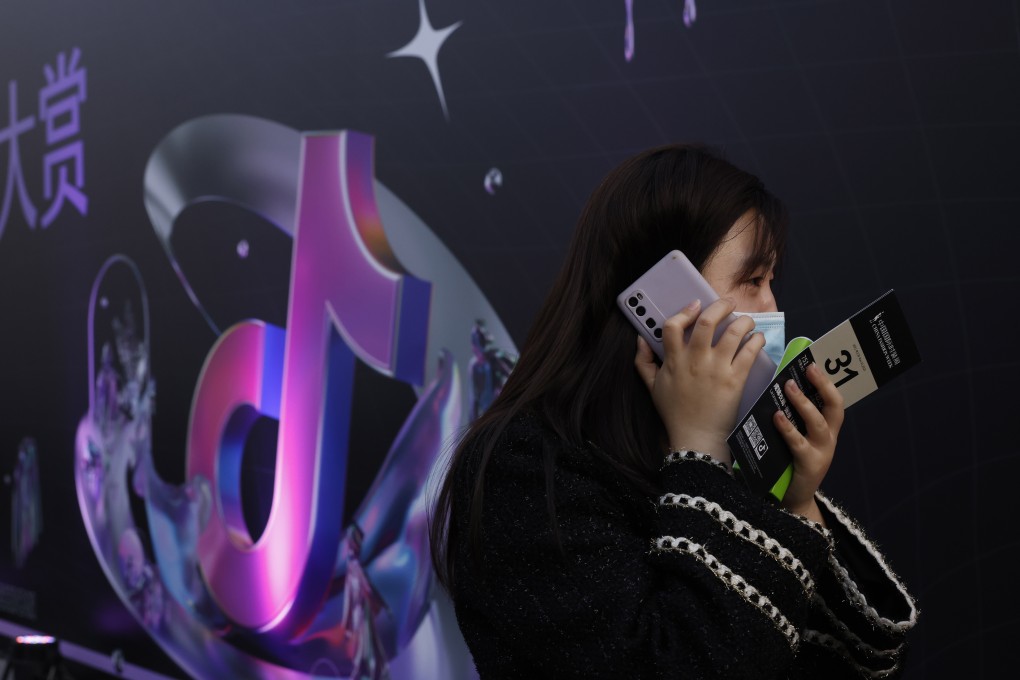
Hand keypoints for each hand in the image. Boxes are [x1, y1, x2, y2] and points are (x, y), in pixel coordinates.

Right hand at [634, 298, 765, 463]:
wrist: (696, 437)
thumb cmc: (675, 413)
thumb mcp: (652, 387)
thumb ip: (643, 362)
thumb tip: (640, 339)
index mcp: (674, 361)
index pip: (673, 326)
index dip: (685, 311)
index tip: (695, 304)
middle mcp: (695, 361)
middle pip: (708, 322)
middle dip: (721, 306)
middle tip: (728, 303)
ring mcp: (717, 369)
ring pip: (734, 332)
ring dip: (744, 321)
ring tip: (746, 321)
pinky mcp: (735, 380)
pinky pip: (749, 352)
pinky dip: (756, 340)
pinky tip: (757, 339)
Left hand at [774, 362, 844, 523]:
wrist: (793, 498)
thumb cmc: (790, 460)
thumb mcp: (796, 435)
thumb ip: (792, 416)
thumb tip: (775, 386)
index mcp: (827, 428)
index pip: (833, 399)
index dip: (827, 381)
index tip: (815, 361)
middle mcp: (828, 438)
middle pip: (834, 407)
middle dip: (823, 385)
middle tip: (809, 368)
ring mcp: (821, 451)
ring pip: (818, 423)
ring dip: (804, 403)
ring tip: (789, 386)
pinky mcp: (809, 465)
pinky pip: (798, 443)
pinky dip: (788, 428)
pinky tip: (777, 417)